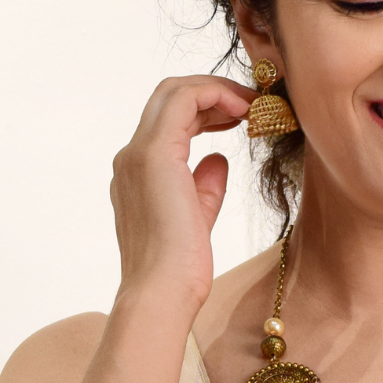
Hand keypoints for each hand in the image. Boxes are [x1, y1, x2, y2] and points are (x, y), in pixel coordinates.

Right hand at [109, 73, 255, 310]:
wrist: (163, 292)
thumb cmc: (180, 270)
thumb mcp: (198, 217)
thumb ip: (205, 187)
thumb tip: (218, 160)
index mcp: (138, 172)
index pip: (168, 119)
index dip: (205, 109)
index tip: (239, 117)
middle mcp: (132, 157)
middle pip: (168, 97)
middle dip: (211, 93)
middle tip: (249, 103)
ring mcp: (139, 154)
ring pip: (174, 92)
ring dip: (216, 90)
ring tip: (250, 104)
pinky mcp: (155, 154)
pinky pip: (184, 101)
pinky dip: (215, 95)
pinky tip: (243, 111)